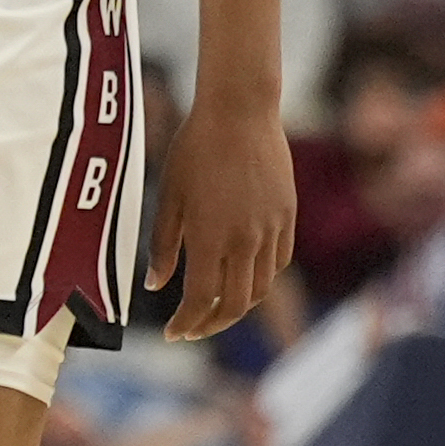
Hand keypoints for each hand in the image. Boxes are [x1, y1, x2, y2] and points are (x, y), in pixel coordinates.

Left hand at [147, 96, 294, 340]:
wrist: (241, 112)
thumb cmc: (194, 148)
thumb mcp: (168, 194)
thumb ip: (163, 244)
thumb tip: (157, 286)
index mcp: (210, 236)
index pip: (200, 298)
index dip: (185, 322)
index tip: (171, 333)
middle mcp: (245, 240)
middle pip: (235, 304)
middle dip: (210, 325)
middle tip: (190, 330)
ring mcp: (271, 230)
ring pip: (259, 287)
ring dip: (236, 306)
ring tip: (213, 308)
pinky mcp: (287, 218)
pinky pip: (278, 262)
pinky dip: (260, 279)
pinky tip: (242, 277)